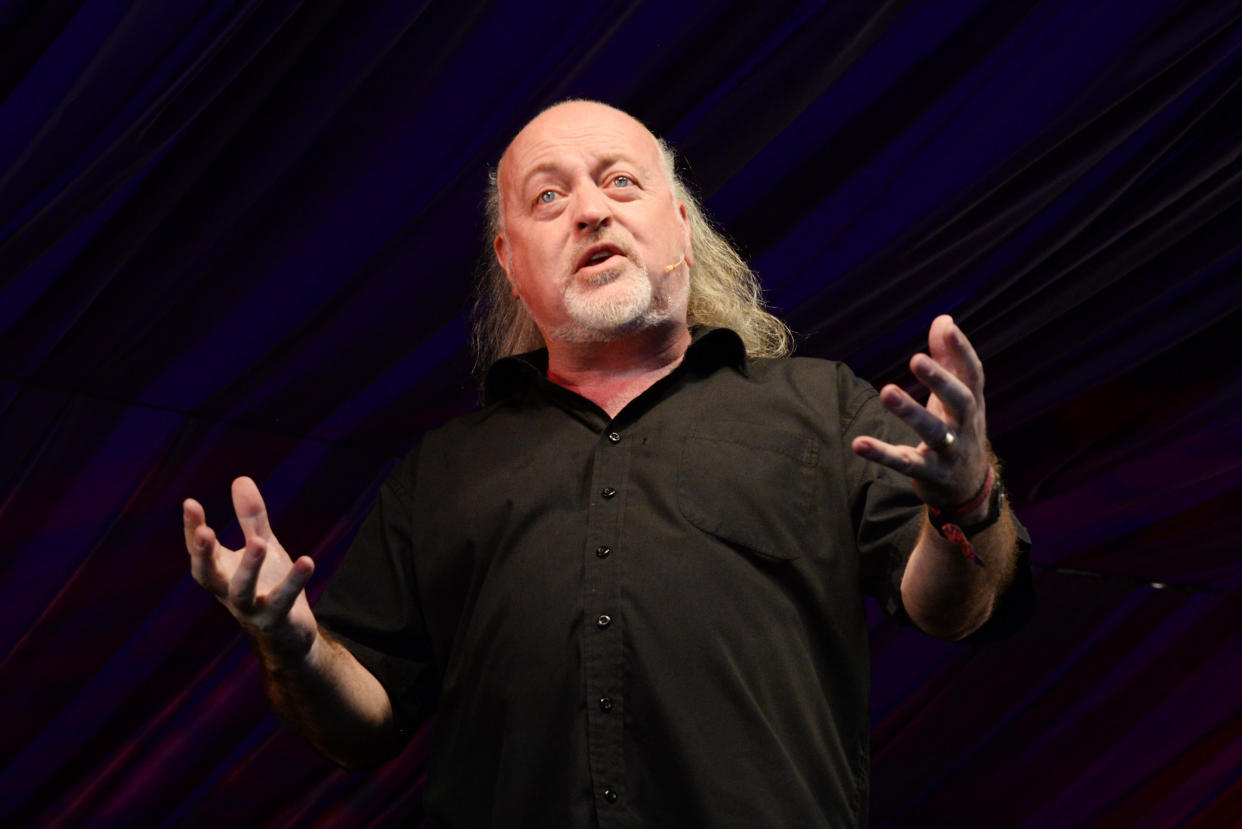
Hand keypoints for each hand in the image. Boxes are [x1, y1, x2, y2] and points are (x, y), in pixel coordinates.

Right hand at [183, 476, 316, 667]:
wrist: (288, 635)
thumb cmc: (269, 585)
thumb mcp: (261, 546)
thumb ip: (251, 518)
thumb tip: (241, 478)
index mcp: (221, 573)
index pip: (200, 551)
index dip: (192, 529)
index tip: (190, 503)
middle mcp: (228, 593)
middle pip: (208, 576)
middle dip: (203, 554)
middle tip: (204, 531)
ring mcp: (250, 609)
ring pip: (242, 591)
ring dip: (248, 567)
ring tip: (258, 542)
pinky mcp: (276, 620)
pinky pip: (283, 601)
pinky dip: (294, 582)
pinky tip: (307, 561)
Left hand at [851, 315, 990, 511]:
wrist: (968, 488)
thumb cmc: (958, 429)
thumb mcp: (957, 396)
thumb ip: (949, 358)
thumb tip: (943, 319)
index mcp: (972, 403)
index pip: (972, 374)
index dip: (963, 351)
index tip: (948, 328)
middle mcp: (965, 427)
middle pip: (960, 401)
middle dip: (941, 380)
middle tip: (916, 359)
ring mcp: (950, 453)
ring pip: (934, 433)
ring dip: (911, 412)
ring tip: (886, 391)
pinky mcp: (928, 474)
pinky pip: (905, 463)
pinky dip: (882, 454)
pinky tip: (858, 443)